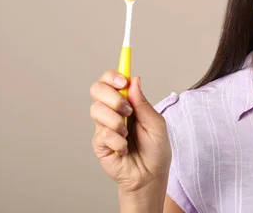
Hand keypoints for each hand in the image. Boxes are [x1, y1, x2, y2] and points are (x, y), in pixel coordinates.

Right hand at [90, 71, 171, 193]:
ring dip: (117, 122)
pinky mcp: (99, 143)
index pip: (110, 80)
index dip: (112, 76)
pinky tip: (124, 149)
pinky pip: (102, 134)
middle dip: (113, 97)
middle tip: (128, 110)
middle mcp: (112, 111)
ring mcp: (103, 126)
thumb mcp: (156, 124)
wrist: (151, 176)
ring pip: (97, 110)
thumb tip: (134, 80)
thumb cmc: (155, 150)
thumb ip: (143, 103)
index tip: (123, 81)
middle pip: (96, 89)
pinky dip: (118, 142)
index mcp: (127, 102)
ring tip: (127, 134)